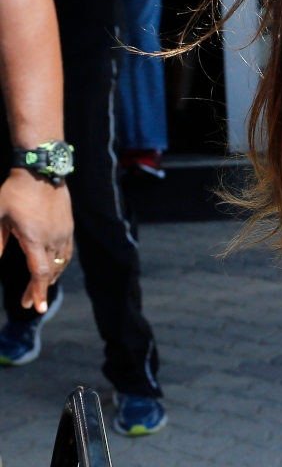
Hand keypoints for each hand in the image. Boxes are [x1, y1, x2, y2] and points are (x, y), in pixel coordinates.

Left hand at [0, 168, 72, 311]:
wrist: (42, 170)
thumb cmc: (15, 192)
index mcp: (34, 239)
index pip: (38, 273)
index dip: (36, 292)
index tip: (36, 309)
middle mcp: (53, 238)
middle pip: (50, 272)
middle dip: (39, 289)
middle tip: (29, 302)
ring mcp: (64, 232)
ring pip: (60, 263)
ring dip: (50, 278)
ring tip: (39, 286)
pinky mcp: (68, 226)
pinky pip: (66, 252)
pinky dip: (59, 264)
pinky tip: (52, 265)